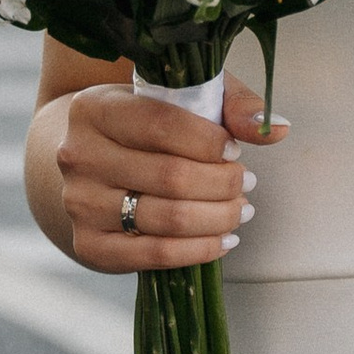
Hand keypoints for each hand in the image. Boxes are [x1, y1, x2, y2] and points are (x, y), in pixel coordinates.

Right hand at [50, 82, 282, 276]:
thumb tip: (275, 128)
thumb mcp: (180, 97)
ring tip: (240, 210)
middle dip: (222, 184)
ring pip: (167, 219)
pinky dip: (199, 250)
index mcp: (94, 108)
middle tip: (247, 183)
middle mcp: (78, 155)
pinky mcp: (89, 245)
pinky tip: (223, 239)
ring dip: (218, 218)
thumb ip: (229, 103)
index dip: (208, 141)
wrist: (90, 164)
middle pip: (170, 176)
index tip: (235, 150)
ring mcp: (80, 204)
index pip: (160, 124)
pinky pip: (154, 256)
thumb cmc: (143, 125)